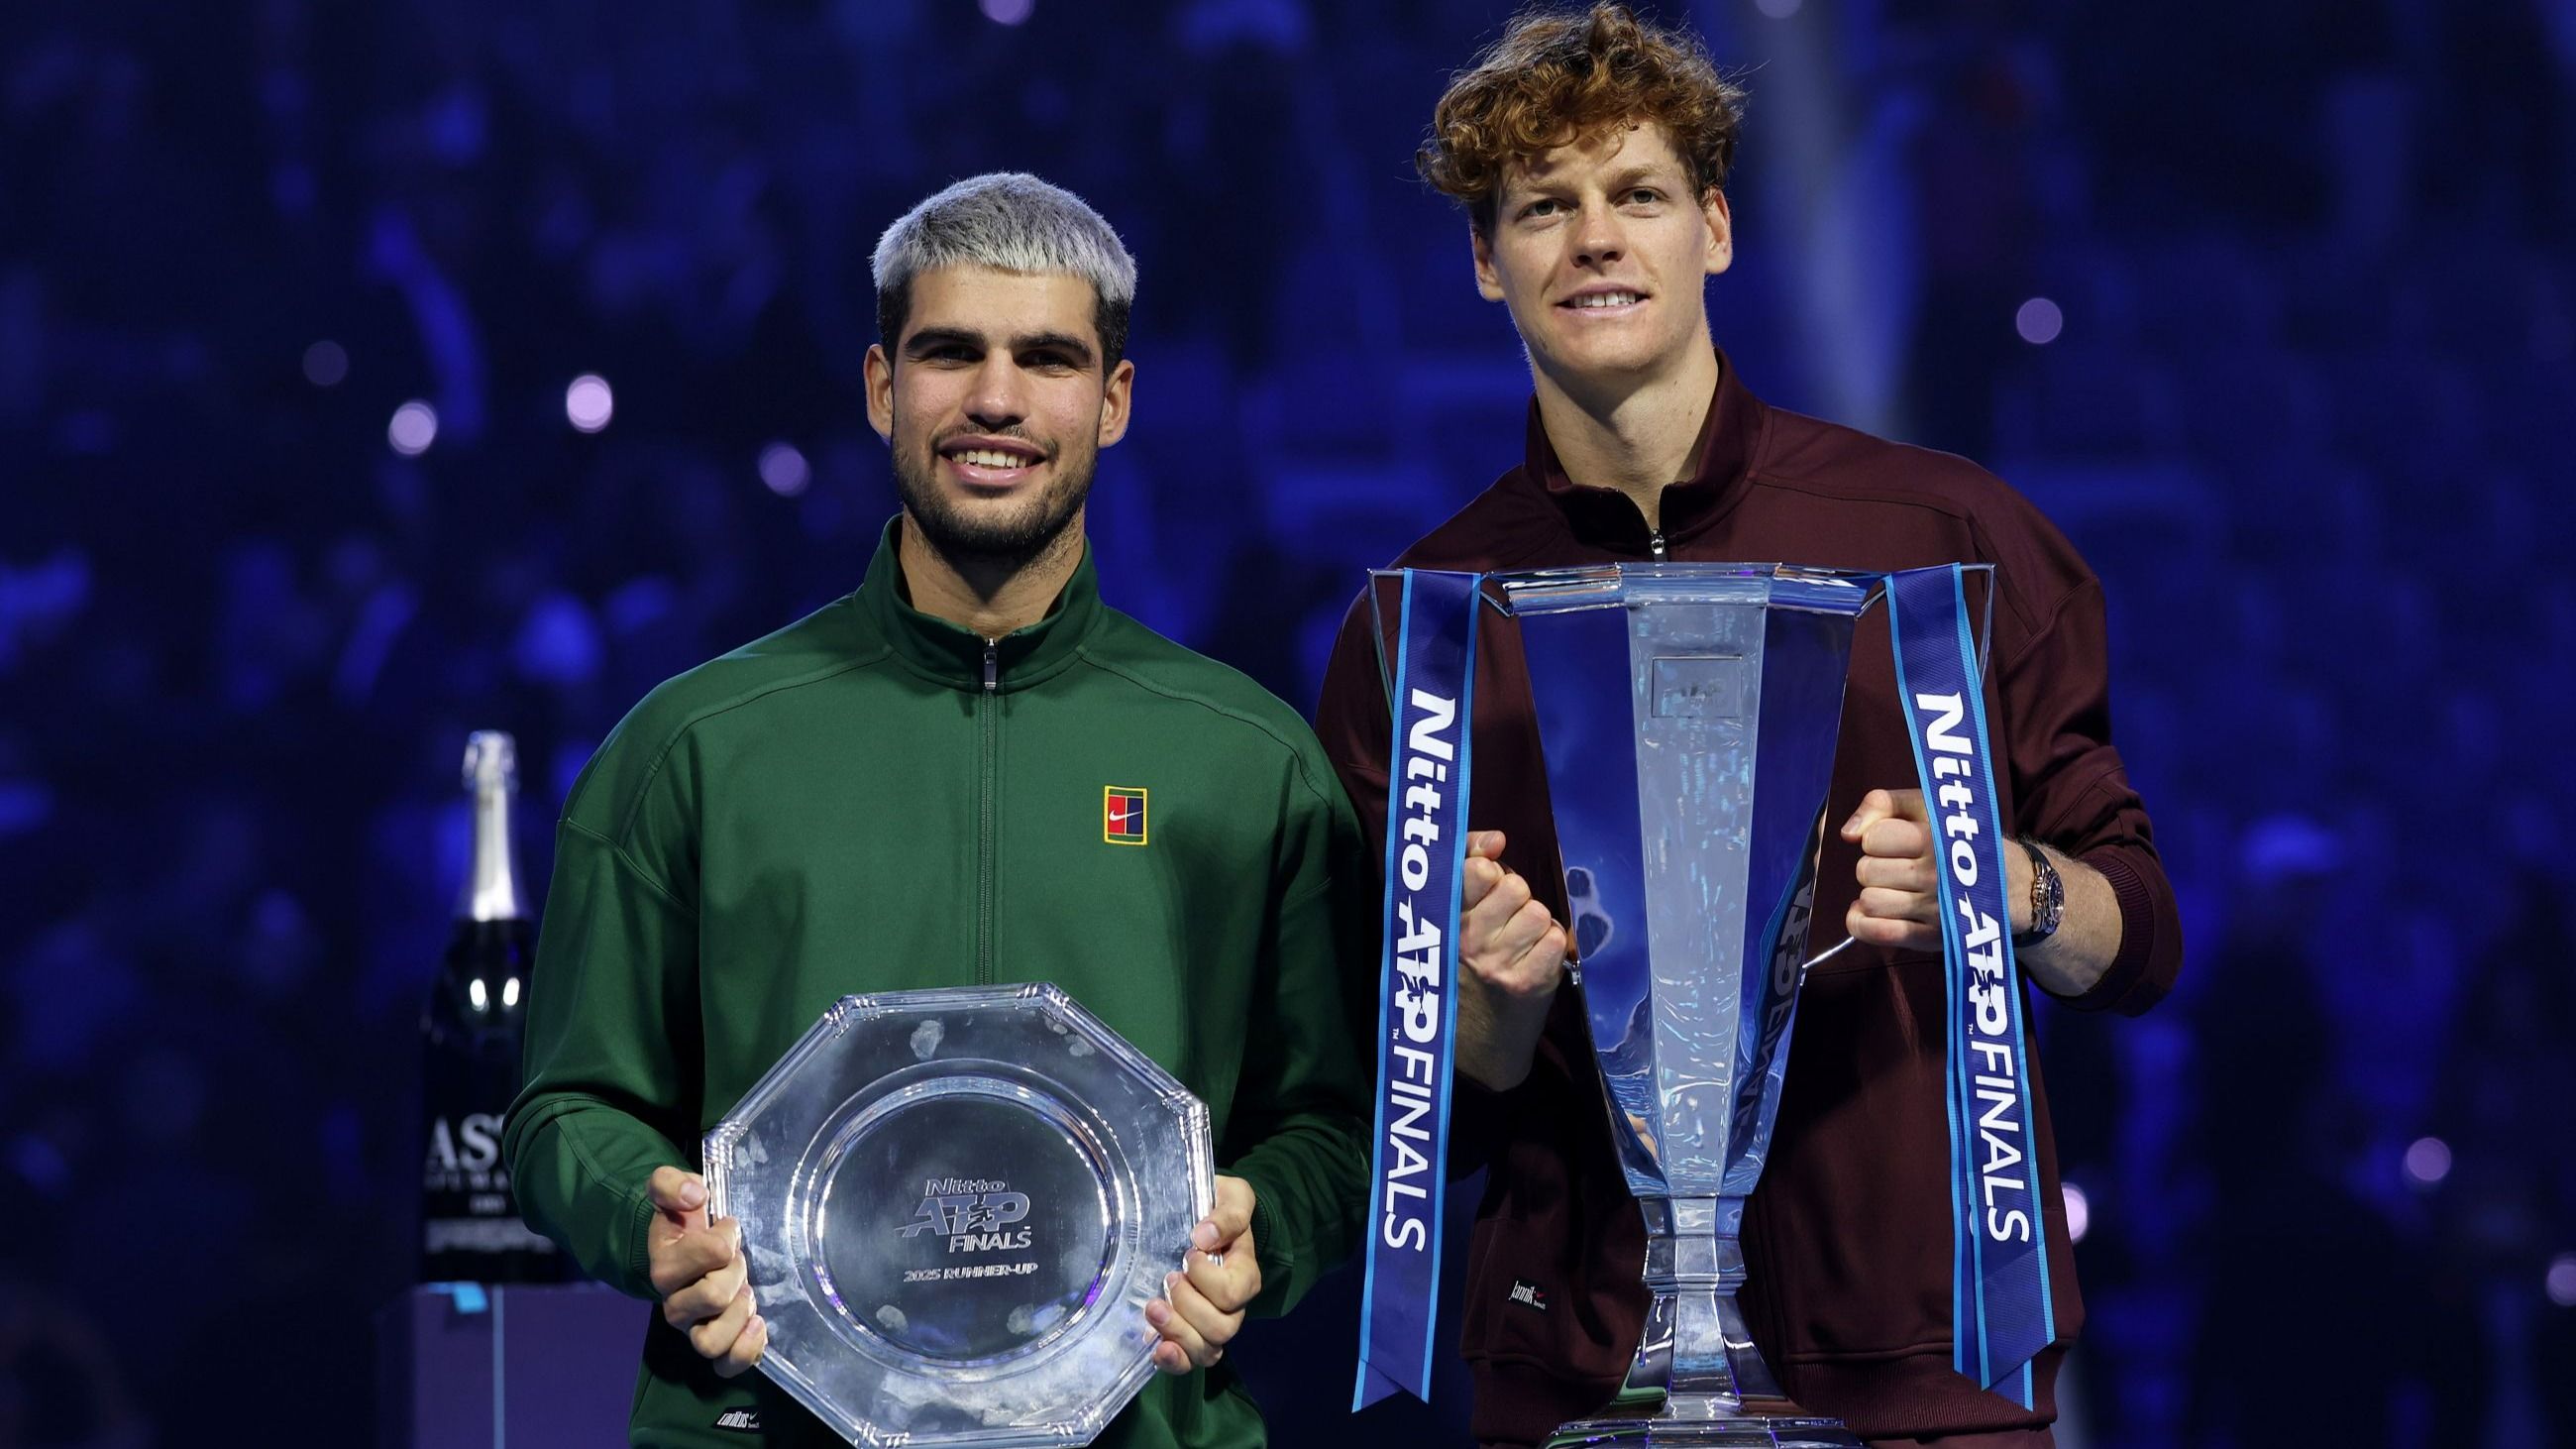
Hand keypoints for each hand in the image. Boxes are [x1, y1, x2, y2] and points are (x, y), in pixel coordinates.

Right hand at [646, 1166, 765, 1377]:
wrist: (682, 1248)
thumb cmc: (683, 1220)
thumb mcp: (672, 1190)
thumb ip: (672, 1184)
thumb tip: (695, 1195)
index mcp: (665, 1264)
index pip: (711, 1253)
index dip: (727, 1236)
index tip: (726, 1228)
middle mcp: (674, 1303)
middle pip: (714, 1296)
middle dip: (736, 1271)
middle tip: (737, 1260)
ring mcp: (693, 1327)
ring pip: (711, 1341)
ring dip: (739, 1313)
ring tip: (746, 1292)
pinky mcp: (714, 1345)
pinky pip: (726, 1364)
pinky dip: (746, 1350)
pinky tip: (758, 1324)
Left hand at [1147, 1175, 1260, 1372]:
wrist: (1204, 1220)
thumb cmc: (1219, 1209)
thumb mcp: (1232, 1197)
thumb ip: (1227, 1213)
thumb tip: (1204, 1236)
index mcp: (1245, 1274)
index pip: (1233, 1293)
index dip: (1207, 1278)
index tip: (1189, 1254)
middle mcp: (1233, 1307)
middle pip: (1221, 1328)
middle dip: (1188, 1307)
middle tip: (1168, 1278)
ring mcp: (1211, 1325)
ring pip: (1206, 1350)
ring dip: (1176, 1332)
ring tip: (1152, 1308)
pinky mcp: (1189, 1335)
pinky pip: (1188, 1362)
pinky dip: (1172, 1360)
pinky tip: (1155, 1347)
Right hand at [1459, 830, 1566, 999]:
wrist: (1480, 1027)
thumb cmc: (1472, 949)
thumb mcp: (1459, 901)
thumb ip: (1471, 856)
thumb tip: (1497, 839)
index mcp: (1448, 914)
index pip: (1478, 869)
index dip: (1491, 872)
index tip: (1487, 887)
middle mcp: (1468, 939)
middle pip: (1515, 887)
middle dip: (1517, 898)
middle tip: (1506, 918)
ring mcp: (1497, 963)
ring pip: (1539, 913)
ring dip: (1536, 923)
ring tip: (1521, 939)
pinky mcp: (1528, 982)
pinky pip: (1557, 939)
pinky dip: (1552, 945)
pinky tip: (1535, 955)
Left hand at [1841, 788, 2031, 949]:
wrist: (2015, 884)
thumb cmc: (1959, 840)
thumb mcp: (1928, 806)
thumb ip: (1883, 803)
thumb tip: (1847, 832)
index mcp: (1935, 838)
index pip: (1873, 838)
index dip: (1874, 838)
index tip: (1889, 841)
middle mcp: (1936, 875)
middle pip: (1866, 872)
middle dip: (1872, 866)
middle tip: (1892, 866)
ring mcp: (1935, 910)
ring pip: (1869, 902)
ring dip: (1872, 895)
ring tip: (1890, 888)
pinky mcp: (1932, 938)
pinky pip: (1879, 934)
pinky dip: (1862, 924)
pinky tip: (1866, 912)